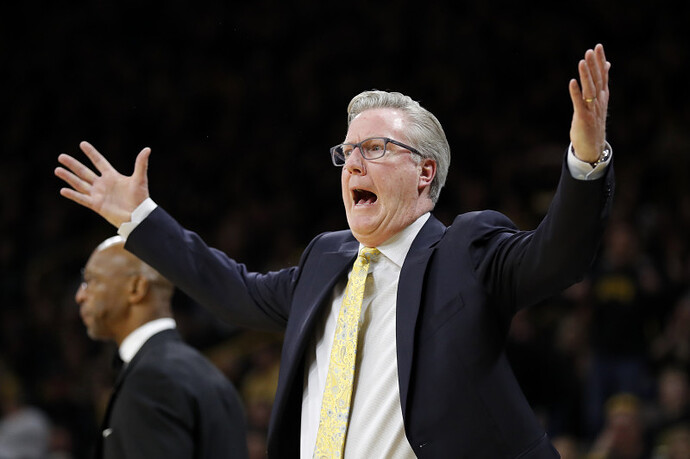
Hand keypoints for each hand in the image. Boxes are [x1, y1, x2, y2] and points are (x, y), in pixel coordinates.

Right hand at [55, 141, 150, 226]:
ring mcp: (98, 194)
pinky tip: (63, 190)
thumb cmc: (141, 197)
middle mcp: (103, 184)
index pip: (99, 162)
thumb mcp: (140, 179)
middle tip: (61, 156)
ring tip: (57, 170)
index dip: (91, 153)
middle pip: (84, 172)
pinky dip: (73, 195)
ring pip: (80, 184)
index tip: (82, 144)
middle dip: (73, 164)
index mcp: (112, 176)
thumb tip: (147, 149)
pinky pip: (82, 199)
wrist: (138, 215)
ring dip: (69, 177)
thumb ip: (141, 164)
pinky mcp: (96, 205)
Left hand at [568, 43, 610, 162]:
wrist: (593, 145)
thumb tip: (606, 65)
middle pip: (597, 80)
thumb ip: (601, 83)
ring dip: (586, 75)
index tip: (598, 46)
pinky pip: (579, 103)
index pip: (603, 75)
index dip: (600, 61)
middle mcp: (598, 101)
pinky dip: (576, 92)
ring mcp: (591, 109)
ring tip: (582, 61)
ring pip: (590, 89)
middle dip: (594, 65)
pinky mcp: (583, 117)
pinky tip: (572, 82)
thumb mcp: (599, 100)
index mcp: (602, 96)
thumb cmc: (593, 121)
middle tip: (590, 50)